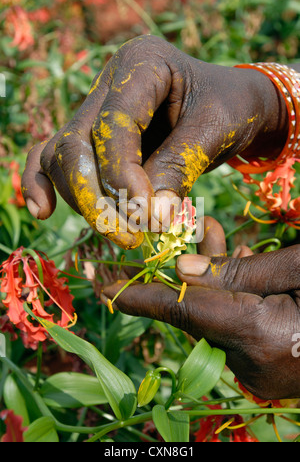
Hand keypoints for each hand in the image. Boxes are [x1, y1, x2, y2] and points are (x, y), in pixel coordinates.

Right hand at [21, 35, 287, 248]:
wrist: (230, 105)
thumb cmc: (229, 108)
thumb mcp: (215, 130)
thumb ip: (179, 168)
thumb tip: (150, 219)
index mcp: (142, 63)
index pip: (114, 124)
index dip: (123, 175)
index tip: (147, 216)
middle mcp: (109, 84)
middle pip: (75, 143)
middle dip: (95, 196)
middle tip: (129, 235)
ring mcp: (95, 110)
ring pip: (63, 157)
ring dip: (84, 202)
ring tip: (122, 233)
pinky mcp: (92, 137)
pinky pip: (55, 159)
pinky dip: (47, 185)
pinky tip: (43, 212)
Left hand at [102, 217, 299, 400]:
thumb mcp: (297, 269)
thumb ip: (238, 272)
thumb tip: (181, 269)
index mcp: (257, 335)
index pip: (182, 311)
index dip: (139, 297)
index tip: (104, 287)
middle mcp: (251, 363)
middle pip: (196, 310)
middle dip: (182, 268)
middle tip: (171, 230)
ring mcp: (259, 371)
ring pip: (214, 316)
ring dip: (209, 276)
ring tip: (211, 232)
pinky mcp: (266, 367)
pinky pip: (231, 328)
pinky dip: (228, 297)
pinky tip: (239, 267)